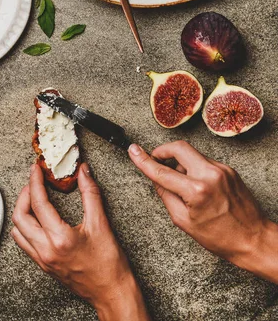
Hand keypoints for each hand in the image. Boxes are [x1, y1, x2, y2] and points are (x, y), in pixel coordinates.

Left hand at [11, 163, 149, 320]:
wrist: (112, 293)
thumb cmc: (110, 264)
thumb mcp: (101, 224)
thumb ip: (90, 193)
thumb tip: (83, 172)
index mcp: (59, 238)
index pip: (38, 203)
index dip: (35, 181)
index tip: (36, 169)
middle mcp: (46, 250)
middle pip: (20, 216)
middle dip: (24, 194)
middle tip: (34, 181)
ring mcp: (42, 259)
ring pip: (18, 230)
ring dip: (22, 211)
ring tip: (33, 197)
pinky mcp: (43, 265)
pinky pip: (24, 243)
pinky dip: (24, 226)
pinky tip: (36, 218)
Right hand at [129, 141, 277, 283]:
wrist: (253, 239)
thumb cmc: (220, 236)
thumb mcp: (183, 220)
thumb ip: (165, 195)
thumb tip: (155, 177)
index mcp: (197, 191)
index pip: (162, 171)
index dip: (143, 160)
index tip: (133, 151)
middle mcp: (210, 175)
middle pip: (179, 147)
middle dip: (163, 150)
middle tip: (156, 160)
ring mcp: (222, 170)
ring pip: (191, 154)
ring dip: (180, 162)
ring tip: (181, 183)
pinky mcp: (229, 170)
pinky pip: (204, 161)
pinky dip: (194, 168)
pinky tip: (195, 185)